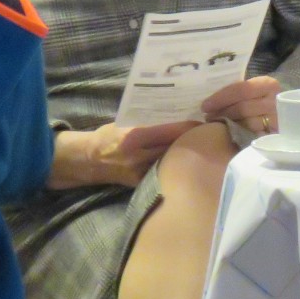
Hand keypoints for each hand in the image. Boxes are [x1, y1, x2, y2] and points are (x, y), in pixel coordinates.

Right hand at [52, 120, 200, 188]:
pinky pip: (165, 172)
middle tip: (209, 132)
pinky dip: (175, 166)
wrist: (91, 161)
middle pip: (175, 147)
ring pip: (173, 161)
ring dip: (186, 154)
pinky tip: (184, 161)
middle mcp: (139, 156)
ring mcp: (142, 172)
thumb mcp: (126, 123)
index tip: (204, 122)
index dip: (190, 127)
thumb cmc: (109, 136)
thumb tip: (177, 115)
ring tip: (200, 146)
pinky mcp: (143, 183)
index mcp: (134, 136)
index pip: (170, 131)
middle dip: (192, 140)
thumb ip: (149, 122)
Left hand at [201, 75, 281, 136]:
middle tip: (207, 117)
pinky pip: (252, 137)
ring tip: (216, 126)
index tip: (205, 106)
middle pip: (243, 108)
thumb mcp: (252, 90)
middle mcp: (276, 102)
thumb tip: (209, 97)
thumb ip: (237, 91)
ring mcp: (277, 120)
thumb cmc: (257, 100)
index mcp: (268, 84)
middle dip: (222, 113)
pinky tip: (229, 134)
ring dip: (228, 125)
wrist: (279, 114)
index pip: (242, 89)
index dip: (221, 98)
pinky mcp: (275, 136)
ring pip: (247, 124)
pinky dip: (238, 135)